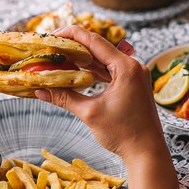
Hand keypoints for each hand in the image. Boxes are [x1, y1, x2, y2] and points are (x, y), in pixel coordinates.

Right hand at [35, 26, 164, 159]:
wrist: (147, 153)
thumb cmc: (123, 134)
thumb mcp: (90, 113)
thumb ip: (64, 98)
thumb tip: (40, 90)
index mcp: (126, 67)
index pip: (95, 41)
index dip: (72, 35)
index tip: (53, 35)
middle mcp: (133, 66)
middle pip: (99, 47)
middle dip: (75, 46)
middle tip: (53, 47)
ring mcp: (135, 75)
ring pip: (105, 59)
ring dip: (84, 59)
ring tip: (62, 58)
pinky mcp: (133, 84)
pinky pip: (111, 70)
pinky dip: (94, 70)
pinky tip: (78, 71)